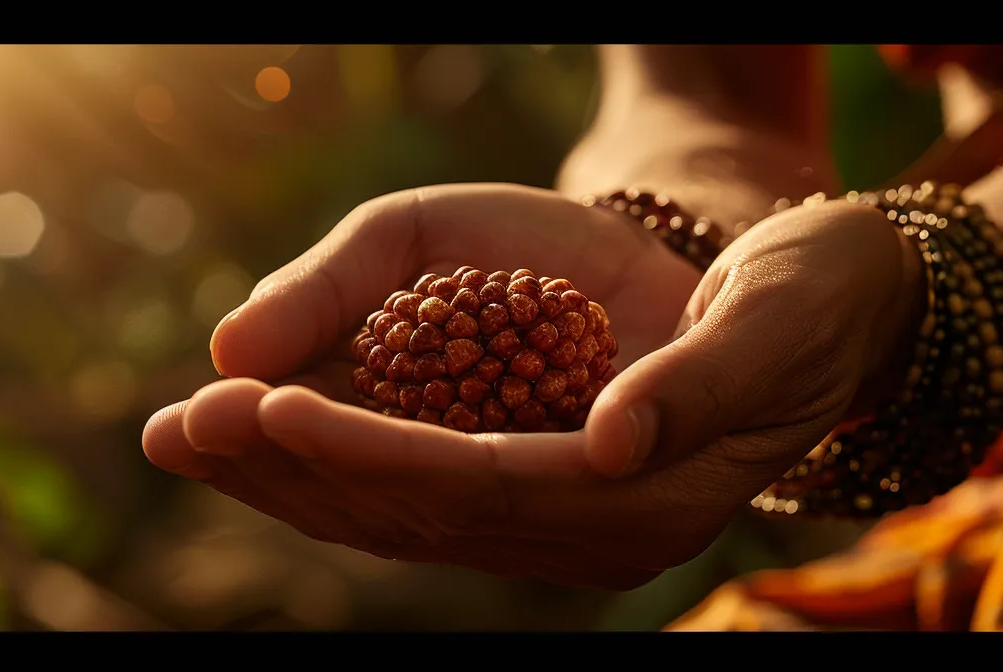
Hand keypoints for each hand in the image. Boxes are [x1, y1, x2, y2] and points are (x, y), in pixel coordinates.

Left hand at [144, 189, 922, 589]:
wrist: (825, 308)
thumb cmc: (804, 294)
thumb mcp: (774, 318)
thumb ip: (696, 385)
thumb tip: (606, 445)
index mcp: (651, 499)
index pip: (483, 484)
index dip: (369, 453)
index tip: (265, 407)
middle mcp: (596, 534)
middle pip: (418, 514)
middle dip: (291, 471)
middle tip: (176, 425)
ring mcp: (560, 524)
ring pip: (399, 514)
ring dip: (286, 476)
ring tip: (180, 435)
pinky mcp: (533, 494)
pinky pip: (411, 490)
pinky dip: (327, 459)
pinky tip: (254, 431)